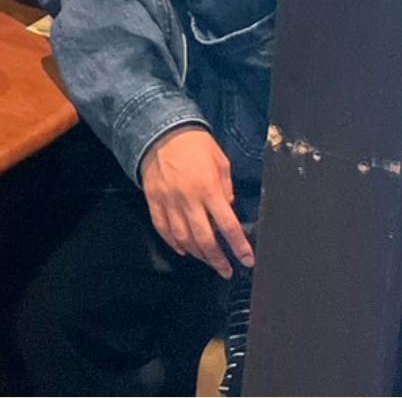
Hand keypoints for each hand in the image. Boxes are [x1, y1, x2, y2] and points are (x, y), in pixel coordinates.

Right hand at [139, 125, 254, 279]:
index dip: (239, 246)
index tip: (247, 260)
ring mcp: (168, 201)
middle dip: (218, 259)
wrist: (161, 130)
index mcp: (209, 189)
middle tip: (226, 271)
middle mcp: (189, 199)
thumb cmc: (196, 144)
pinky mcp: (153, 200)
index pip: (228, 225)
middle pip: (205, 238)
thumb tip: (227, 208)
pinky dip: (172, 242)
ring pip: (183, 237)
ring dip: (197, 254)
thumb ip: (225, 188)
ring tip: (207, 261)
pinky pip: (162, 227)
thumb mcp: (220, 162)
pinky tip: (182, 250)